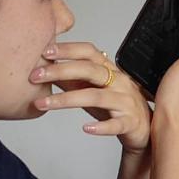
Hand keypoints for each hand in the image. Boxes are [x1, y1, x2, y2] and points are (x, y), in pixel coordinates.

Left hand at [33, 42, 152, 153]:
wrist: (144, 129)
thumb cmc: (115, 106)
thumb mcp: (92, 89)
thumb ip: (71, 79)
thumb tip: (42, 69)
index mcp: (109, 70)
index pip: (89, 52)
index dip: (68, 49)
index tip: (45, 52)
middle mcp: (119, 82)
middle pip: (90, 70)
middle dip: (61, 70)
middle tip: (35, 76)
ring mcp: (125, 102)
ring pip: (97, 97)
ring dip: (67, 99)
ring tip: (44, 104)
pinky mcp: (130, 123)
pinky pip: (116, 124)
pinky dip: (101, 127)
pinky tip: (86, 128)